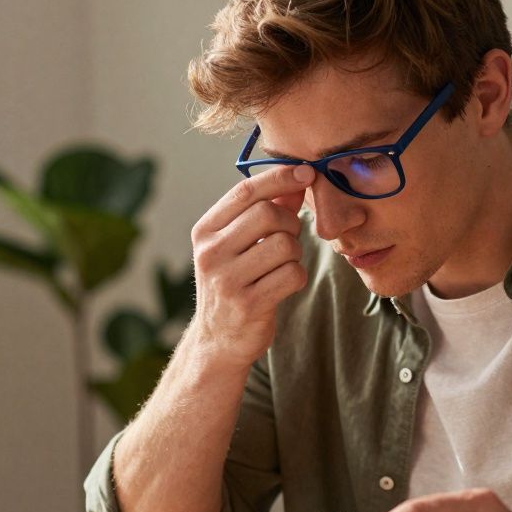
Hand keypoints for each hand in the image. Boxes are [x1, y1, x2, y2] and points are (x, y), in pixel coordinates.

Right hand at [187, 164, 315, 368]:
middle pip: (268, 214)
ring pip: (285, 245)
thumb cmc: (233, 283)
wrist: (218, 340)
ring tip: (283, 265)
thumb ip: (267, 210)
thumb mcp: (239, 244)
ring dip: (295, 253)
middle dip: (290, 223)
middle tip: (289, 238)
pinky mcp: (248, 304)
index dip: (280, 177)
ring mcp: (227, 280)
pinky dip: (297, 276)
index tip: (306, 171)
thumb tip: (298, 178)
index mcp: (205, 231)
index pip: (245, 191)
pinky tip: (284, 284)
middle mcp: (210, 253)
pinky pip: (293, 274)